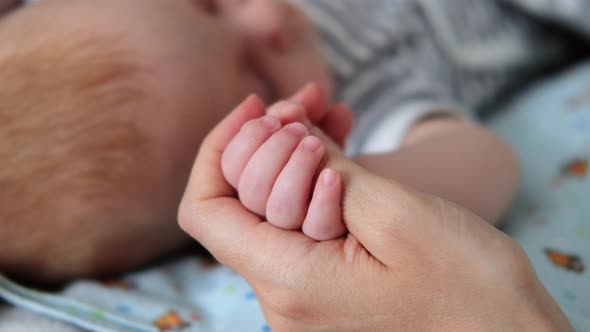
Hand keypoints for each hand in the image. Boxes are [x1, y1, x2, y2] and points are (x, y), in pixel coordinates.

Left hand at [179, 88, 571, 330]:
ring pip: (272, 209)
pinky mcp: (327, 288)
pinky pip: (301, 225)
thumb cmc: (468, 285)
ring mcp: (305, 296)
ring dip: (295, 154)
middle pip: (240, 204)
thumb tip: (288, 136)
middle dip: (266, 140)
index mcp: (290, 282)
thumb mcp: (396, 213)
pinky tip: (339, 144)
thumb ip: (327, 171)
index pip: (204, 212)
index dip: (218, 150)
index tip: (257, 109)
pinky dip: (314, 181)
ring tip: (328, 111)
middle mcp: (284, 298)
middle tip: (308, 100)